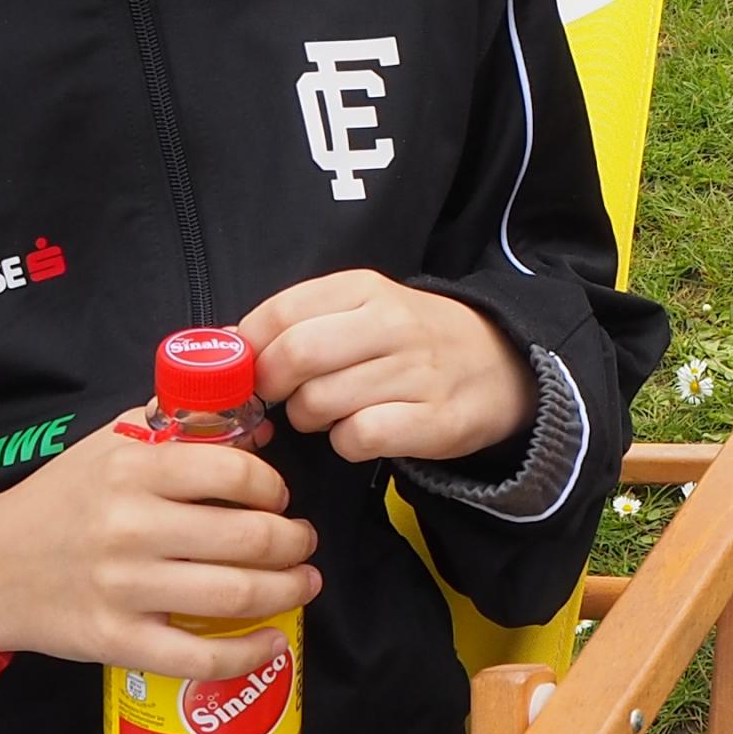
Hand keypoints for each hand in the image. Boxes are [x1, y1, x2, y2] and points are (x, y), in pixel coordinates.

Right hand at [0, 408, 319, 678]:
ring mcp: (123, 588)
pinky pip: (197, 655)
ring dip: (288, 590)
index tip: (280, 497)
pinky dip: (248, 653)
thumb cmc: (56, 502)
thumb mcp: (107, 445)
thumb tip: (253, 423)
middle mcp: (131, 528)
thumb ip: (174, 426)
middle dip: (294, 542)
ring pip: (234, 594)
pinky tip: (273, 642)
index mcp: (133, 471)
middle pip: (248, 538)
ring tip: (303, 582)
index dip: (274, 487)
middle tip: (303, 542)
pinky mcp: (115, 640)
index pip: (234, 474)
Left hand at [243, 270, 533, 465]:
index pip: (280, 312)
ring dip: (309, 418)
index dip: (249, 350)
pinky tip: (358, 434)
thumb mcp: (364, 309)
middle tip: (279, 399)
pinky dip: (346, 443)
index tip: (248, 370)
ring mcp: (418, 372)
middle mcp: (392, 323)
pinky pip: (359, 437)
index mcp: (365, 289)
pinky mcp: (437, 420)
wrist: (502, 365)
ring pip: (321, 401)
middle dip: (272, 388)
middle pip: (295, 357)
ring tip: (329, 413)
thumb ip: (302, 322)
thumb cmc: (412, 342)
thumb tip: (230, 351)